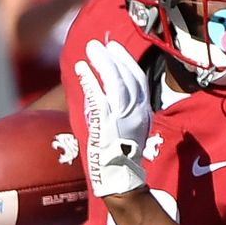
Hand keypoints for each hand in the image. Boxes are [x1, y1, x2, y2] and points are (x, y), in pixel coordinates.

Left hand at [73, 37, 150, 197]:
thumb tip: (107, 92)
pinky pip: (99, 96)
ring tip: (90, 51)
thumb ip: (125, 110)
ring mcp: (123, 118)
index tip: (114, 49)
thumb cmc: (120, 156)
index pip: (140, 80)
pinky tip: (81, 69)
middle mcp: (136, 113)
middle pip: (128, 77)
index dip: (126, 62)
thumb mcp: (131, 129)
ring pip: (116, 82)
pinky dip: (90, 80)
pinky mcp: (107, 124)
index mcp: (144, 113)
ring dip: (102, 63)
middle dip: (114, 57)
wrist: (120, 179)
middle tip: (99, 45)